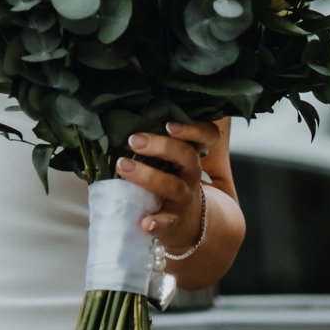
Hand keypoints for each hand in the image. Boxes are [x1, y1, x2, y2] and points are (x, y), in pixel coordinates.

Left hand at [116, 118, 224, 247]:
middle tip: (134, 140)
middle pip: (187, 156)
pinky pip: (168, 223)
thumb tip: (149, 101)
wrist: (189, 228)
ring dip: (148, 176)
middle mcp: (192, 176)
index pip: (208, 136)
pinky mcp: (174, 223)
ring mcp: (184, 200)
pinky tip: (144, 221)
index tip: (169, 124)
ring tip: (122, 167)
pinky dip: (157, 223)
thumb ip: (172, 135)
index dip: (193, 129)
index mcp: (194, 156)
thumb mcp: (179, 159)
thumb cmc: (176, 183)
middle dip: (162, 146)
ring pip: (173, 186)